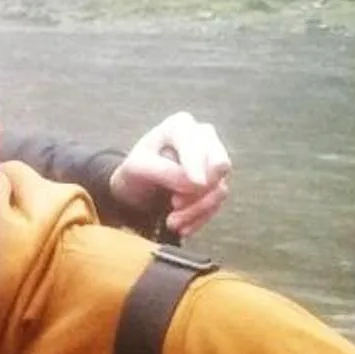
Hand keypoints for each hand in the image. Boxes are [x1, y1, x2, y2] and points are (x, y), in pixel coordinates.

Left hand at [107, 112, 232, 238]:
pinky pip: (217, 205)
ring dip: (196, 210)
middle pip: (218, 165)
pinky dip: (199, 219)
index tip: (195, 184)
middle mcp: (203, 139)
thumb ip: (165, 171)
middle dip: (198, 191)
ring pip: (218, 188)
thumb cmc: (136, 171)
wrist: (137, 189)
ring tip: (171, 222)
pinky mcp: (217, 186)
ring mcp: (213, 163)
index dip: (197, 164)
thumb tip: (195, 183)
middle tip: (175, 204)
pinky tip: (182, 228)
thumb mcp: (137, 167)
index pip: (197, 144)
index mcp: (181, 126)